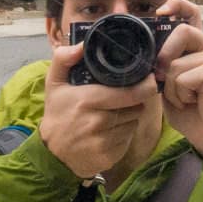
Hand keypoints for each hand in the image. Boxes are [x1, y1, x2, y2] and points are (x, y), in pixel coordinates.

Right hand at [41, 43, 152, 180]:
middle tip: (122, 98)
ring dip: (130, 116)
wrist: (53, 154)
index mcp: (87, 100)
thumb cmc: (57, 114)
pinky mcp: (110, 156)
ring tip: (113, 114)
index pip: (129, 93)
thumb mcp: (54, 84)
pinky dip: (124, 133)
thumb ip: (63, 59)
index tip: (149, 80)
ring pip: (133, 122)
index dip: (144, 86)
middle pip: (136, 107)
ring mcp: (104, 141)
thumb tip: (81, 45)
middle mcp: (97, 122)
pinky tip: (110, 131)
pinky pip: (128, 138)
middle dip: (135, 101)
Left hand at [152, 0, 202, 161]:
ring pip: (174, 63)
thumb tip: (148, 53)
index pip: (191, 12)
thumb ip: (163, 63)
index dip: (177, 4)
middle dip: (164, 57)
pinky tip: (194, 102)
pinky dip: (180, 96)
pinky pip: (181, 79)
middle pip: (180, 32)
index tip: (161, 11)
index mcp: (198, 45)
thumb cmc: (189, 108)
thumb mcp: (170, 81)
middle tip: (165, 80)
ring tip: (186, 98)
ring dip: (172, 88)